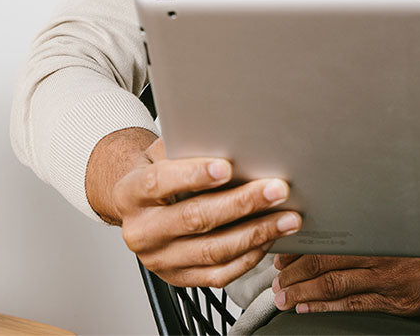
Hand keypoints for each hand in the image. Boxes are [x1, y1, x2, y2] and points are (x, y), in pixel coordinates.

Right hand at [114, 138, 301, 287]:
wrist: (138, 206)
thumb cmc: (158, 171)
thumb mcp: (163, 151)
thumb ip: (190, 148)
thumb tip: (234, 141)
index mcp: (131, 193)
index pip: (161, 182)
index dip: (195, 174)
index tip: (228, 167)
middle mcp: (142, 231)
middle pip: (195, 218)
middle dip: (242, 203)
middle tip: (277, 189)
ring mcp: (160, 259)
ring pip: (212, 250)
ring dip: (256, 233)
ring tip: (287, 217)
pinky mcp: (179, 279)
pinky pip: (219, 275)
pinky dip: (249, 256)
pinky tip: (269, 238)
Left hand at [270, 175, 419, 315]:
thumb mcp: (410, 203)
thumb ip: (377, 208)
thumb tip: (343, 201)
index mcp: (384, 228)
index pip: (332, 239)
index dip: (302, 247)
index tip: (279, 247)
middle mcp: (386, 257)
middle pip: (328, 266)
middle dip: (296, 273)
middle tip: (271, 277)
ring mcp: (394, 284)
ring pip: (337, 289)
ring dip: (305, 293)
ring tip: (282, 295)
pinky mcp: (404, 303)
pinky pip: (357, 305)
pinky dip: (329, 307)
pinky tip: (310, 307)